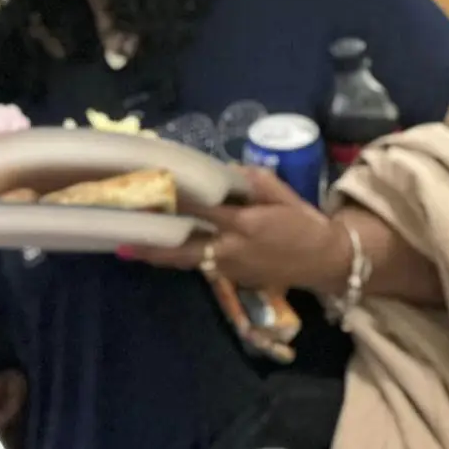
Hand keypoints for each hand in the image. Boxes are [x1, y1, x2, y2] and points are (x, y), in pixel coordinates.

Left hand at [125, 167, 350, 292]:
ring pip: (187, 262)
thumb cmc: (305, 223)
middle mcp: (232, 249)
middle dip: (152, 246)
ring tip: (128, 249)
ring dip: (159, 256)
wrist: (325, 261)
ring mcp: (230, 268)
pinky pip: (201, 267)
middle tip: (122, 241)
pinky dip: (180, 260)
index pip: (203, 210)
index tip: (151, 193)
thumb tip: (225, 169)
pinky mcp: (232, 280)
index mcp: (246, 224)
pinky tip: (161, 252)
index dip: (177, 202)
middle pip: (184, 248)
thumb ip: (253, 181)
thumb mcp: (283, 196)